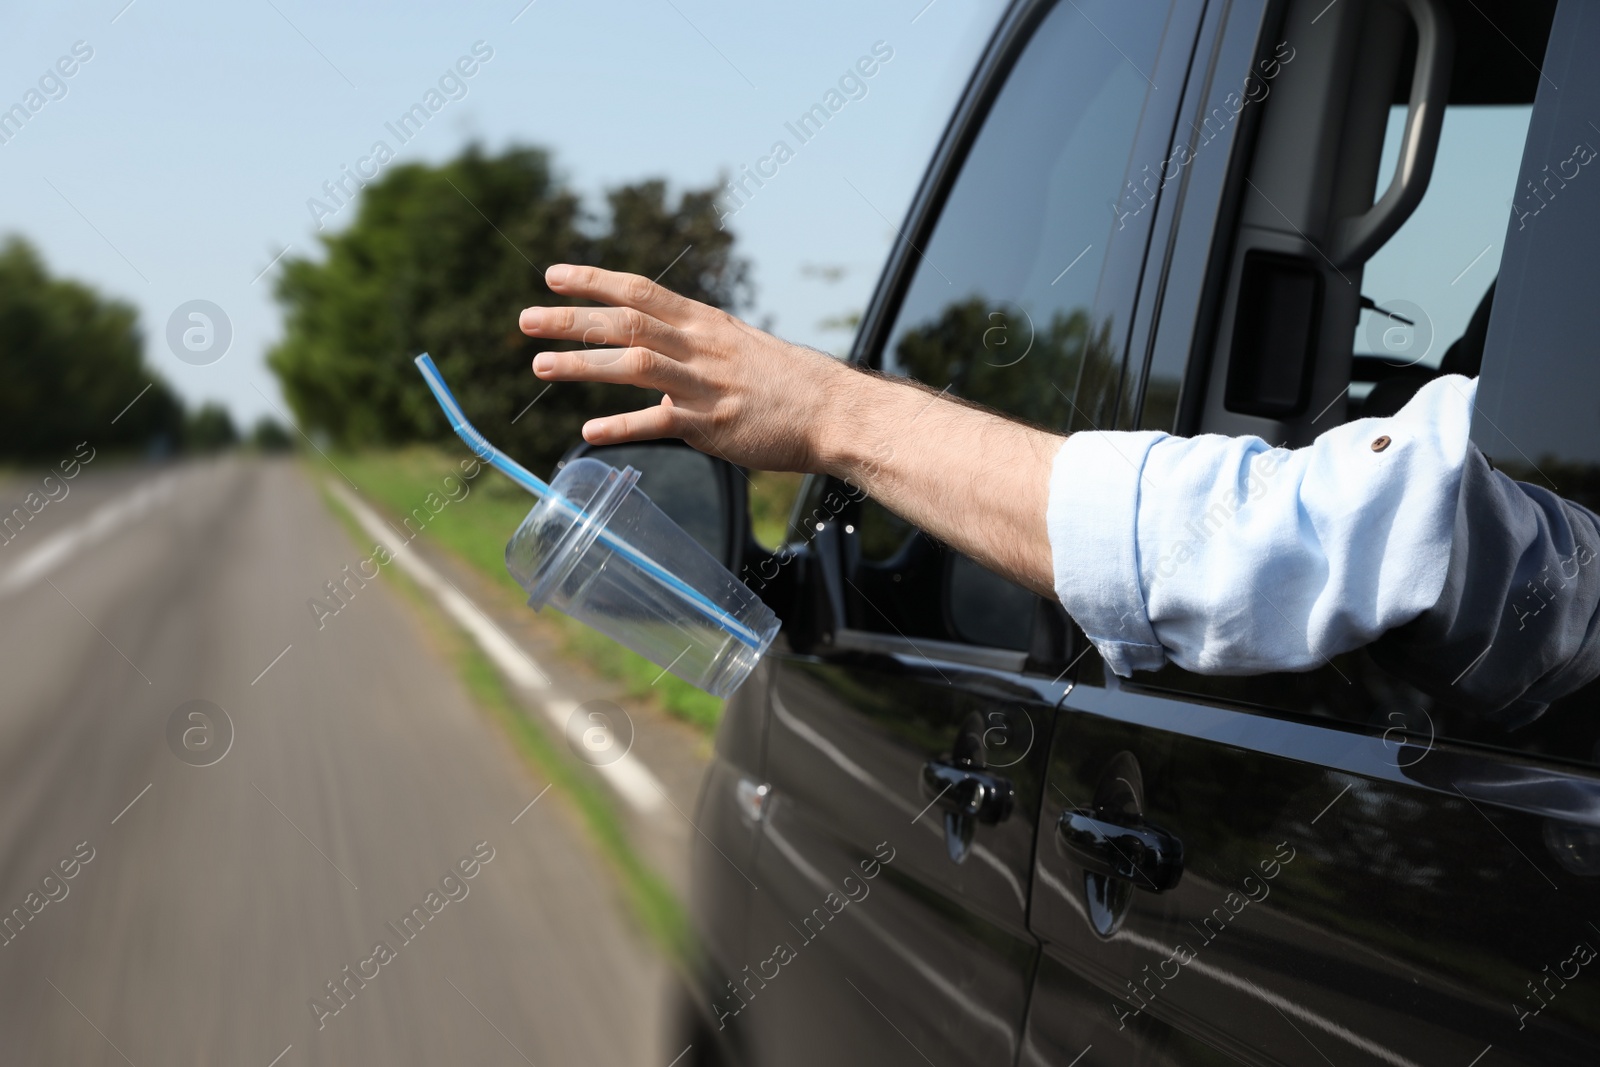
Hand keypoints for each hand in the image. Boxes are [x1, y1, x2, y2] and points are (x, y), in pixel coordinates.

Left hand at [519, 264, 852, 472]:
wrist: (833, 411)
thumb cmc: (788, 382)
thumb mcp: (739, 346)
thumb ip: (696, 344)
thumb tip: (658, 343)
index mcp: (704, 323)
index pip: (640, 290)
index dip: (594, 281)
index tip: (554, 275)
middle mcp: (700, 347)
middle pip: (625, 322)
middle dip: (571, 319)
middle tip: (526, 320)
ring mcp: (704, 385)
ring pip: (633, 366)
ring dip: (583, 364)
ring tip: (541, 364)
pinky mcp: (711, 425)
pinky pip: (658, 423)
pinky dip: (621, 427)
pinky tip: (588, 433)